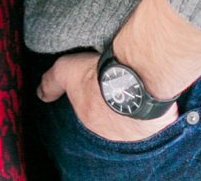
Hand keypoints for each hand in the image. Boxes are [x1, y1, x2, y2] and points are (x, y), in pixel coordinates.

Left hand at [38, 49, 180, 142]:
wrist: (137, 75)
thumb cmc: (102, 74)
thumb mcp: (67, 70)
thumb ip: (52, 81)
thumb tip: (41, 93)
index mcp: (91, 117)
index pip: (92, 110)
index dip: (97, 94)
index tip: (103, 82)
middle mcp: (112, 130)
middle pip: (114, 116)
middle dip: (117, 103)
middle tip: (123, 81)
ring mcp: (136, 130)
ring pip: (136, 119)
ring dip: (138, 106)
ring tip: (143, 85)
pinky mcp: (159, 125)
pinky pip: (159, 118)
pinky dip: (158, 108)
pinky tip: (159, 92)